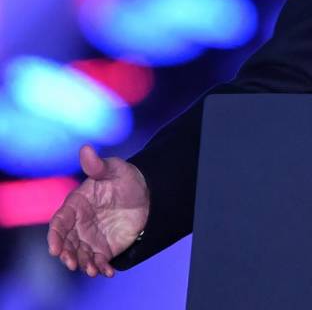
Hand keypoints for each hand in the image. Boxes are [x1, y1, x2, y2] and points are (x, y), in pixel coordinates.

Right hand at [47, 145, 149, 276]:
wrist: (147, 195)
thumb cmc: (125, 179)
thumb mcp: (115, 169)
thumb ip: (98, 165)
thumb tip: (86, 149)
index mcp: (75, 205)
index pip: (59, 223)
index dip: (55, 236)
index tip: (54, 248)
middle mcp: (78, 224)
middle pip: (66, 243)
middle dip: (67, 255)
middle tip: (72, 263)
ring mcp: (90, 237)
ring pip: (80, 254)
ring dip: (83, 264)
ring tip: (90, 271)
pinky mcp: (104, 247)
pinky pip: (98, 260)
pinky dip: (100, 268)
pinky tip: (107, 272)